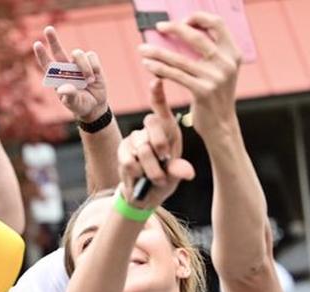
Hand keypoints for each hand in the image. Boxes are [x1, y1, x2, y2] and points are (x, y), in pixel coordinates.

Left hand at [33, 26, 108, 122]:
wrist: (94, 105)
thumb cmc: (79, 105)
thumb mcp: (74, 103)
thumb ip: (69, 96)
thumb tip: (63, 88)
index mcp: (57, 78)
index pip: (47, 64)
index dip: (42, 54)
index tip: (37, 44)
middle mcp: (66, 69)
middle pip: (57, 50)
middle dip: (53, 39)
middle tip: (48, 29)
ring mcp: (78, 64)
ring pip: (78, 54)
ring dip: (84, 66)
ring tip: (88, 80)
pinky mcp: (91, 62)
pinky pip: (91, 55)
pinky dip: (93, 65)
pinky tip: (95, 76)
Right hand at [117, 81, 194, 210]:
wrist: (144, 194)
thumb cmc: (165, 178)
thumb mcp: (176, 175)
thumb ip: (179, 171)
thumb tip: (187, 173)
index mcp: (168, 129)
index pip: (160, 108)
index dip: (157, 94)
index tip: (156, 80)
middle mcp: (150, 129)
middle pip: (152, 126)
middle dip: (159, 146)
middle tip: (165, 162)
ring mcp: (134, 138)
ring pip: (142, 148)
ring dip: (150, 168)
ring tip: (155, 178)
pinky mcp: (122, 150)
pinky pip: (129, 160)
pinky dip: (138, 173)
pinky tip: (140, 177)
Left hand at [138, 13, 240, 140]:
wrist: (220, 124)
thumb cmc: (215, 96)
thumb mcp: (220, 72)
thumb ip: (210, 55)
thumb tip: (183, 35)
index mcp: (233, 54)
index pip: (218, 25)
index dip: (199, 18)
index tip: (183, 19)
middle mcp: (226, 63)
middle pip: (196, 37)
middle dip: (174, 29)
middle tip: (159, 26)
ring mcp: (215, 77)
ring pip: (180, 59)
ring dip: (158, 52)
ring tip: (143, 49)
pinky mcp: (202, 91)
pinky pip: (175, 75)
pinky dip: (159, 68)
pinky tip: (148, 65)